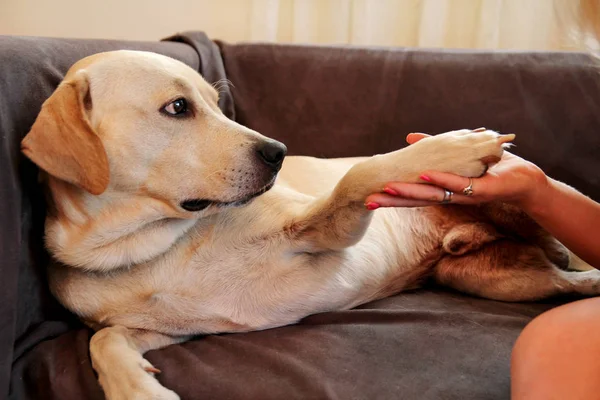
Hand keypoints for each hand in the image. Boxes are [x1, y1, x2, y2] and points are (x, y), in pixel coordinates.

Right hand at [365, 132, 549, 209]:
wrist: (523, 180)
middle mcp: (448, 196)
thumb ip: (433, 147)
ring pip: (431, 194)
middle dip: (392, 201)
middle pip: (415, 199)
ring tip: (388, 191)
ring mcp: (462, 195)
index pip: (411, 193)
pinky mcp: (478, 190)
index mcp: (440, 188)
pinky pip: (456, 184)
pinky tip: (425, 175)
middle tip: (368, 201)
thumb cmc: (490, 169)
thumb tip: (409, 136)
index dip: (390, 195)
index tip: (368, 197)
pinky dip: (441, 179)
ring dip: (410, 193)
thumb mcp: (456, 156)